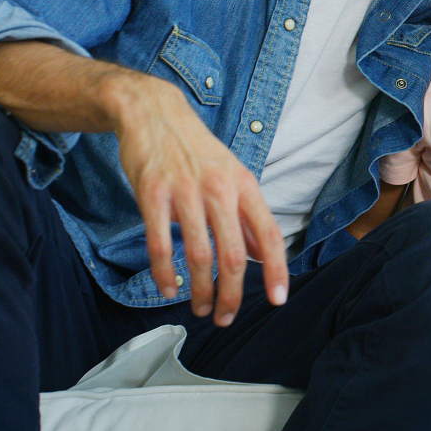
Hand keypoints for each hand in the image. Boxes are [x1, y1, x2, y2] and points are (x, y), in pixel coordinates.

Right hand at [109, 75, 287, 325]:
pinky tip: (168, 289)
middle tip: (225, 318)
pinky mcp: (152, 194)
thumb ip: (246, 216)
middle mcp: (219, 190)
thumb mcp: (232, 176)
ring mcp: (185, 192)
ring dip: (200, 290)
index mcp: (245, 186)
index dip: (276, 270)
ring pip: (199, 256)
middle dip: (232, 295)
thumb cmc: (196, 151)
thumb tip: (262, 255)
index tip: (278, 300)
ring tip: (200, 309)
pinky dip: (165, 273)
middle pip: (233, 256)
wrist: (153, 112)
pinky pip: (160, 244)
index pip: (269, 235)